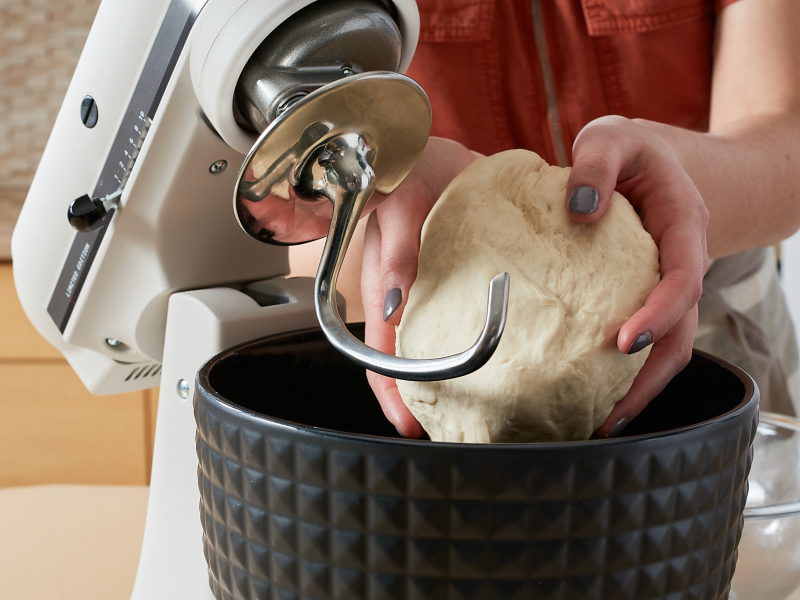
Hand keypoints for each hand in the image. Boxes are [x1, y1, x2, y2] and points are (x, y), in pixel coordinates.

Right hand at [361, 137, 479, 436]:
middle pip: (413, 363)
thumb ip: (395, 252)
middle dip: (430, 400)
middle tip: (460, 429)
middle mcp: (410, 298)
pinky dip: (489, 342)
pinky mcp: (468, 281)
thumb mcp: (399, 205)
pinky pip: (474, 319)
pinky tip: (513, 356)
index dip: (392, 394)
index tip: (412, 425)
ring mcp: (440, 292)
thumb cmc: (410, 168)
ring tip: (487, 406)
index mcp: (385, 289)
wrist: (443, 149)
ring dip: (461, 377)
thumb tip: (395, 310)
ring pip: (445, 346)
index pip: (379, 355)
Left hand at [566, 116, 708, 436]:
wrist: (656, 163)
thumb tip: (580, 209)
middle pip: (680, 333)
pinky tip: (595, 400)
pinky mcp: (646, 302)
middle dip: (648, 378)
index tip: (625, 343)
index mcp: (682, 225)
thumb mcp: (613, 136)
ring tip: (599, 426)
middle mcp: (682, 264)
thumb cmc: (631, 151)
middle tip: (607, 415)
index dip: (660, 313)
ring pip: (668, 349)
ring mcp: (666, 289)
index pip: (682, 277)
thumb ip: (597, 161)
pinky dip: (626, 375)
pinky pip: (648, 344)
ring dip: (638, 390)